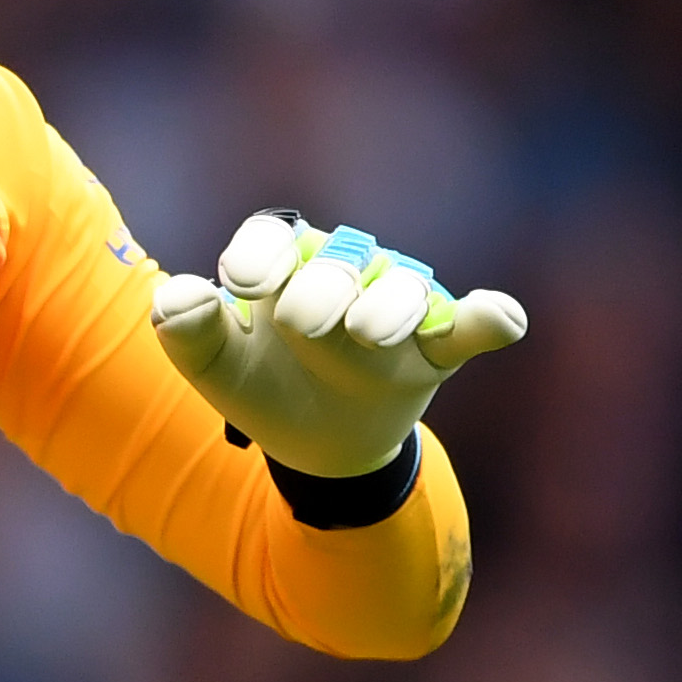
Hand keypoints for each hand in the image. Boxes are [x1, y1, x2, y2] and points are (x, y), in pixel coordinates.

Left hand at [151, 212, 526, 482]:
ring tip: (369, 334)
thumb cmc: (263, 384)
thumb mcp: (215, 367)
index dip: (259, 254)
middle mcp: (346, 270)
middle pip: (337, 263)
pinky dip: (488, 318)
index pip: (272, 237)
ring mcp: (398, 306)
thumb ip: (188, 331)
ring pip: (403, 288)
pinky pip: (471, 324)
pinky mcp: (440, 345)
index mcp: (284, 262)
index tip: (243, 285)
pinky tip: (503, 320)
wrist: (316, 444)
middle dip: (319, 292)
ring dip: (390, 307)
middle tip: (301, 326)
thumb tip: (178, 296)